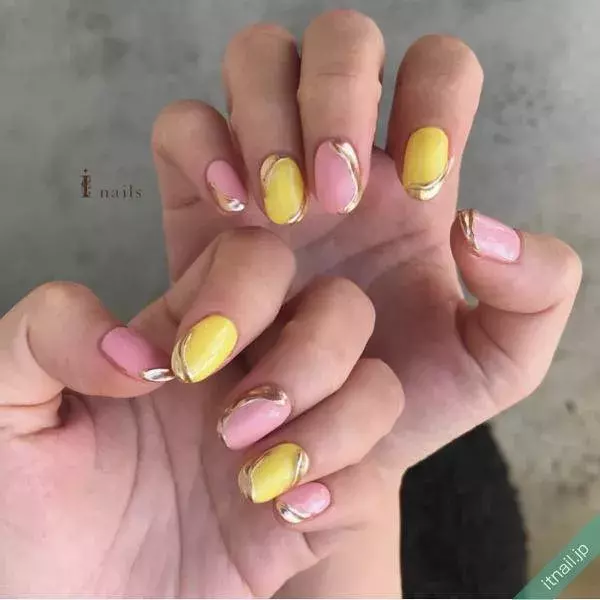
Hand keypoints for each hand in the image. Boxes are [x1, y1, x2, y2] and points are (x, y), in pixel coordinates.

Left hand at [0, 229, 402, 596]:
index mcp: (196, 332)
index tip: (187, 364)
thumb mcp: (8, 409)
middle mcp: (259, 371)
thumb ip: (43, 336)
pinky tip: (280, 517)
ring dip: (333, 427)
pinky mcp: (321, 506)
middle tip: (232, 425)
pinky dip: (342, 490)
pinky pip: (376, 474)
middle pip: (344, 309)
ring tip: (256, 481)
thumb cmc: (29, 513)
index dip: (244, 290)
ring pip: (378, 386)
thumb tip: (134, 348)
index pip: (259, 257)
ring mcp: (298, 437)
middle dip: (307, 358)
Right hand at [152, 11, 580, 469]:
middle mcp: (337, 161)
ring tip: (281, 209)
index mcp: (411, 183)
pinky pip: (185, 125)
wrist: (311, 450)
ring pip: (258, 59)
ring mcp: (265, 173)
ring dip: (270, 117)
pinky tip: (229, 208)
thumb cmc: (398, 404)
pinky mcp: (198, 205)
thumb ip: (535, 294)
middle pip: (340, 39)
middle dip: (338, 96)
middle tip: (335, 198)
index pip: (435, 71)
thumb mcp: (493, 363)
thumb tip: (477, 224)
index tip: (417, 184)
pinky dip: (203, 148)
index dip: (433, 99)